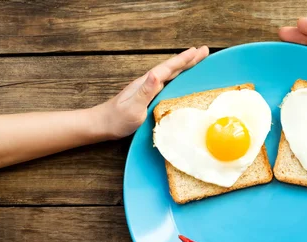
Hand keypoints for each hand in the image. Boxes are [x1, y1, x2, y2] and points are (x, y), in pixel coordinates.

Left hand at [94, 46, 209, 139]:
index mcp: (147, 83)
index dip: (184, 60)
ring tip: (196, 61)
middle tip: (204, 51)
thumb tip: (156, 74)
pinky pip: (168, 84)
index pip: (169, 69)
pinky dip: (177, 78)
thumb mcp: (133, 107)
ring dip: (184, 67)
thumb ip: (145, 91)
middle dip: (188, 60)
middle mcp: (148, 83)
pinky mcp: (148, 97)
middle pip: (172, 68)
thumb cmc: (117, 119)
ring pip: (170, 74)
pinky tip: (180, 79)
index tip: (198, 51)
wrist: (102, 125)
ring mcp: (148, 89)